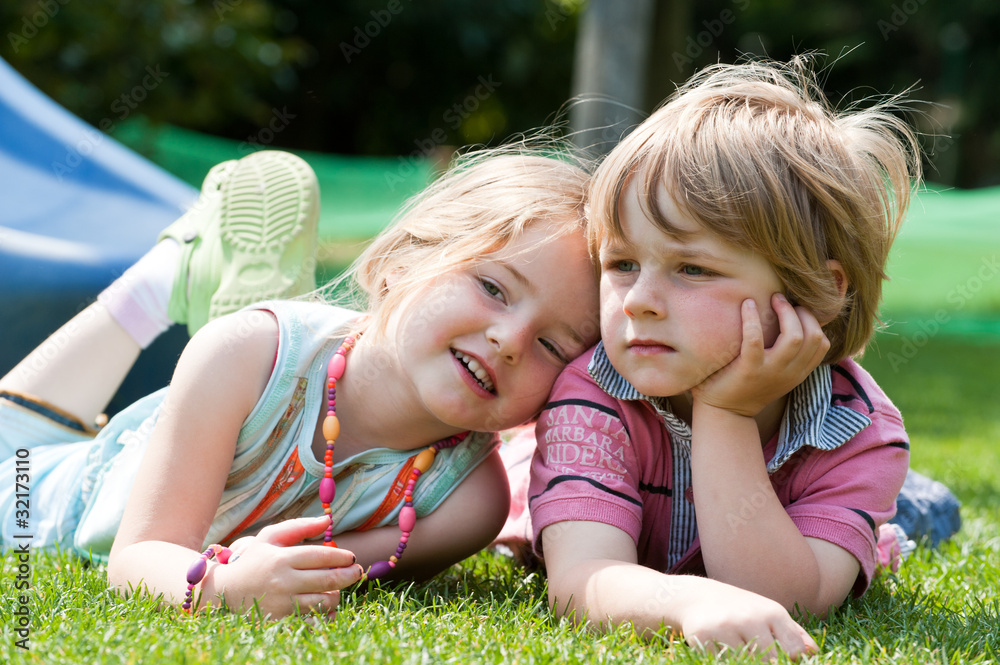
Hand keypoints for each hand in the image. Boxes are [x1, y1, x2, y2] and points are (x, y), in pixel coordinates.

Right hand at [214, 516, 363, 618]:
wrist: (224, 591)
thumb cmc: (253, 560)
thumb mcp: (270, 537)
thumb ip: (300, 526)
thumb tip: (328, 519)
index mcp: (282, 558)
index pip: (321, 556)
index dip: (342, 556)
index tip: (352, 557)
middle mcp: (283, 581)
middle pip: (328, 579)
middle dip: (349, 576)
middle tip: (357, 572)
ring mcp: (282, 604)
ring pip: (324, 602)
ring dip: (337, 595)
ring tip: (335, 588)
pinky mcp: (281, 621)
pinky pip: (314, 622)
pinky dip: (326, 616)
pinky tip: (326, 607)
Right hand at [679, 582, 818, 660]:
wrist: (696, 597)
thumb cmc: (740, 610)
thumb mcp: (769, 614)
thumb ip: (795, 635)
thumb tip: (812, 653)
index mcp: (772, 613)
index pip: (793, 650)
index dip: (789, 660)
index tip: (780, 658)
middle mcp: (750, 618)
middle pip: (770, 661)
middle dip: (763, 660)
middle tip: (755, 652)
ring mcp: (726, 628)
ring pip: (746, 662)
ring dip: (743, 659)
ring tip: (739, 649)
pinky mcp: (704, 637)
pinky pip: (723, 662)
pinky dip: (723, 659)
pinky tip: (719, 650)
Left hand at [692, 293, 829, 416]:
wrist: (724, 414)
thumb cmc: (747, 386)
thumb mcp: (776, 374)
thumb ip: (787, 356)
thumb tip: (792, 321)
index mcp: (798, 373)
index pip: (822, 344)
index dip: (814, 321)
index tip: (797, 310)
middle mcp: (789, 373)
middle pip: (813, 336)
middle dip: (802, 312)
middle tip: (782, 299)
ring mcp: (770, 372)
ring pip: (794, 337)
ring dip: (785, 312)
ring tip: (772, 299)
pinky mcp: (748, 370)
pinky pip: (754, 340)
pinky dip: (752, 318)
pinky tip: (746, 304)